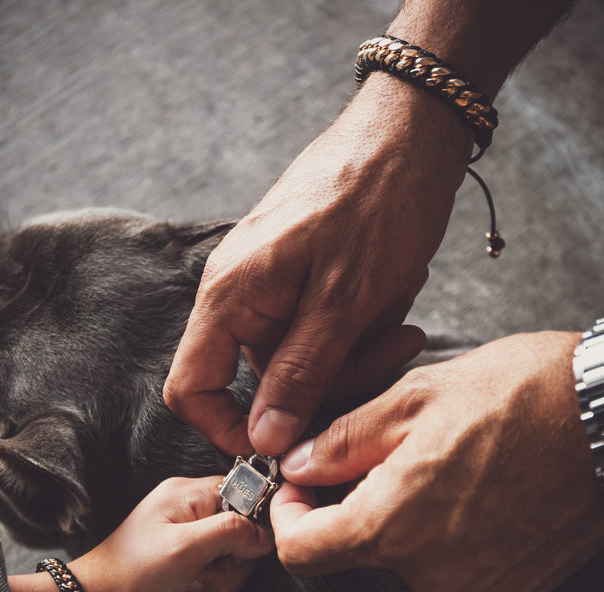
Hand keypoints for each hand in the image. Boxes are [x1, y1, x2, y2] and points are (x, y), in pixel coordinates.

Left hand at [71, 477, 272, 591]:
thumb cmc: (131, 577)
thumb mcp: (185, 548)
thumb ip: (233, 532)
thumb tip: (267, 535)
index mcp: (188, 495)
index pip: (246, 499)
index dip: (249, 530)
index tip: (233, 553)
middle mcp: (190, 515)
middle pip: (243, 541)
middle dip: (226, 572)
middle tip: (198, 577)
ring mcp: (189, 545)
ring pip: (232, 570)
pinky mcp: (186, 571)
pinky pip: (216, 588)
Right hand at [163, 73, 471, 455]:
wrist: (412, 133)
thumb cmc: (377, 199)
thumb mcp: (345, 301)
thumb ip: (300, 375)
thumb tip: (263, 439)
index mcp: (230, 297)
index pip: (191, 389)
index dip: (228, 429)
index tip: (285, 446)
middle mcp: (241, 298)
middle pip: (262, 385)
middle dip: (327, 388)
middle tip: (387, 354)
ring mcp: (273, 293)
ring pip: (301, 368)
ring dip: (354, 362)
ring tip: (401, 325)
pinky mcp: (304, 289)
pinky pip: (322, 340)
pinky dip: (359, 339)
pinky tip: (395, 311)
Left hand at [271, 332, 603, 591]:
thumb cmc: (520, 396)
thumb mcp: (414, 400)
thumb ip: (342, 441)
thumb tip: (298, 465)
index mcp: (392, 527)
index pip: (302, 555)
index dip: (288, 518)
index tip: (300, 487)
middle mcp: (430, 572)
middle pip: (360, 552)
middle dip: (357, 505)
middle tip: (385, 452)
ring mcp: (477, 585)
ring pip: (412, 558)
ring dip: (410, 517)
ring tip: (448, 462)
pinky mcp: (515, 584)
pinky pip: (460, 564)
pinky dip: (455, 531)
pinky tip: (482, 485)